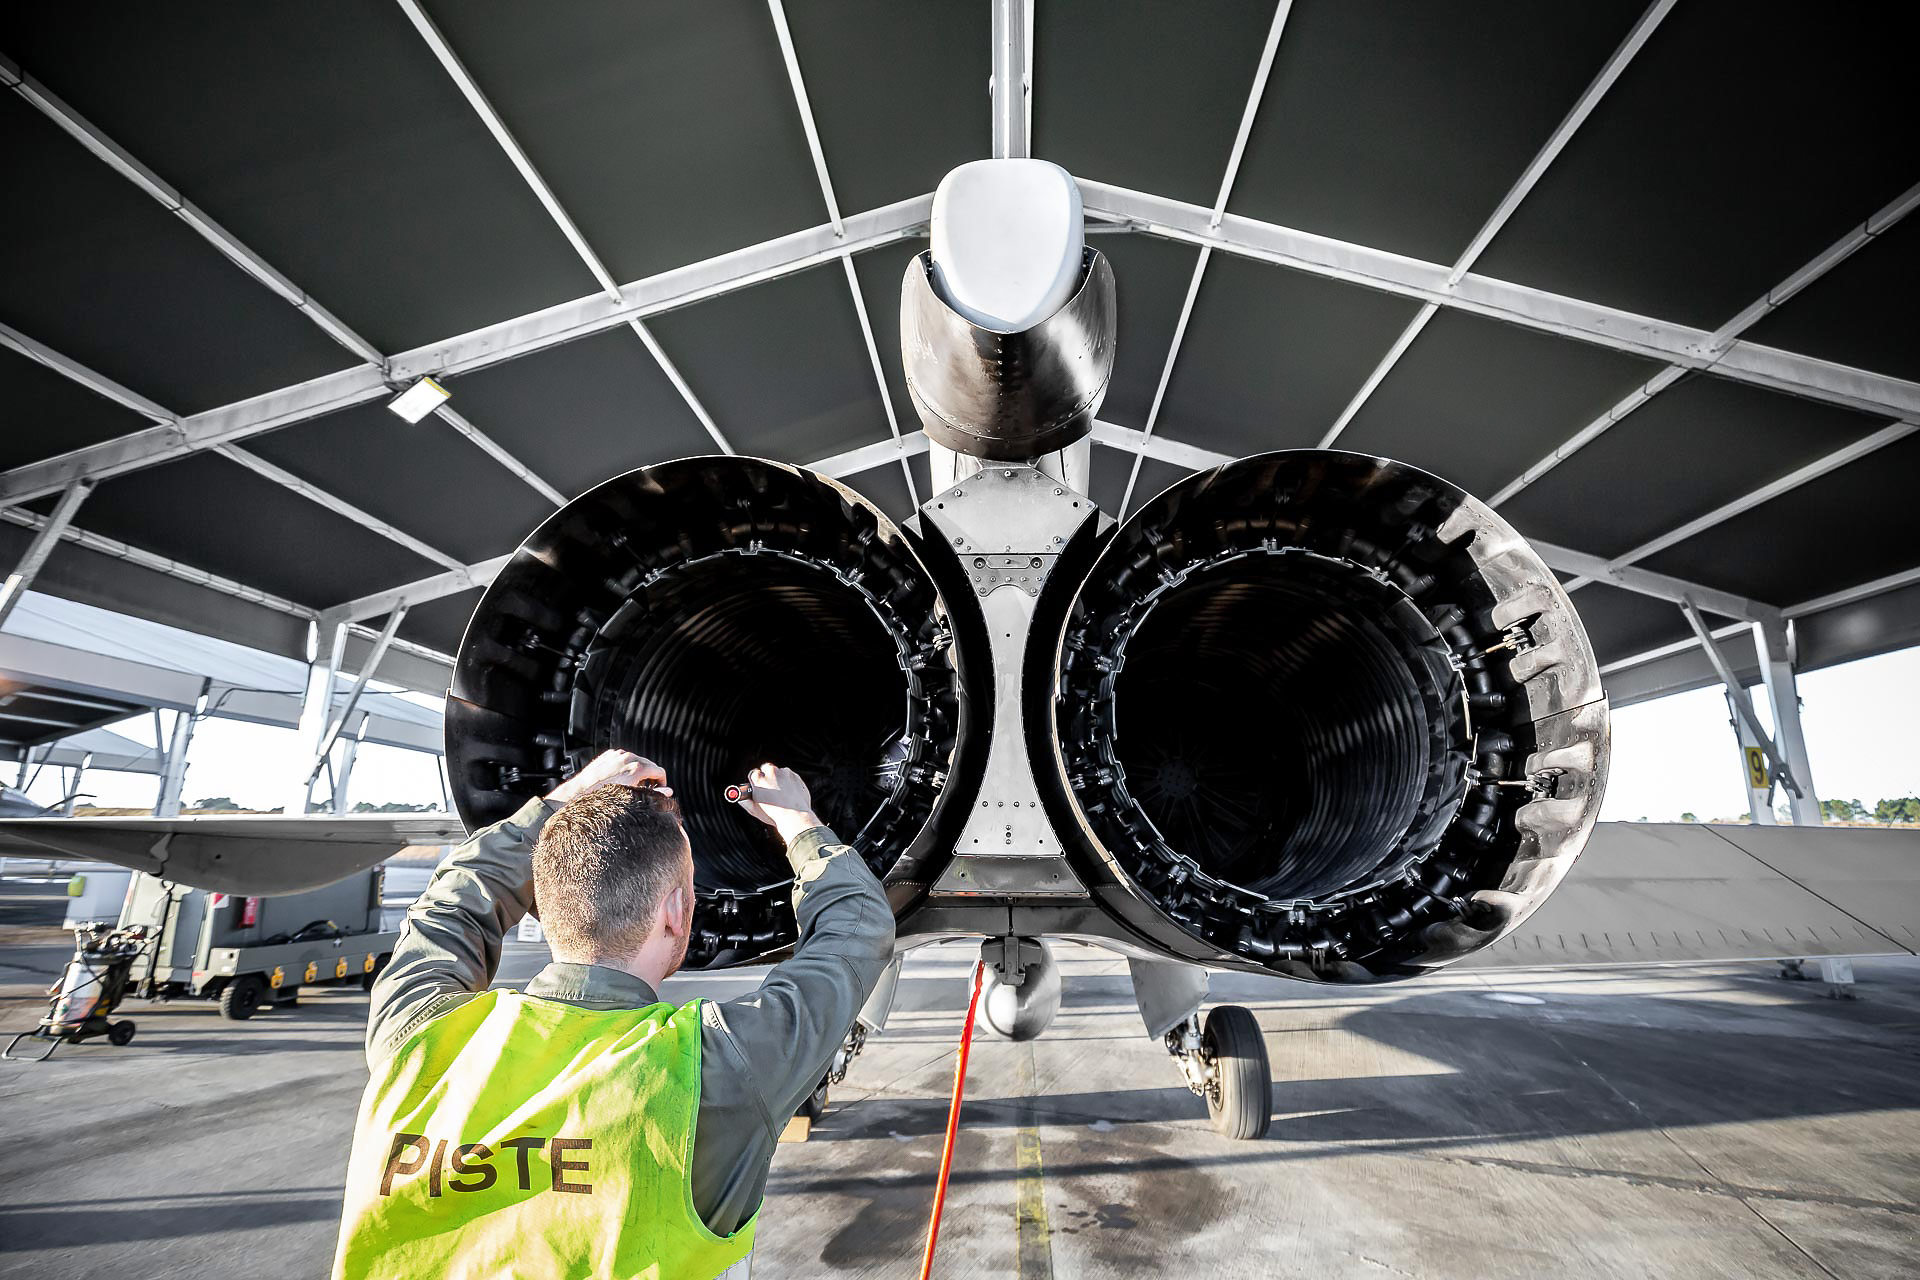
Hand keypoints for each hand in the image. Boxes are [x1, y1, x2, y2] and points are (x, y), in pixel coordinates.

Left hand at [546, 749, 667, 805]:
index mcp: (638, 767)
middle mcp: (628, 757)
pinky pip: (622, 759)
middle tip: (645, 790)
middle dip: (649, 777)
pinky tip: (619, 779)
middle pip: (648, 765)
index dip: (662, 782)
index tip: (659, 790)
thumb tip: (668, 792)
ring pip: (635, 761)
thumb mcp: (634, 798)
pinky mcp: (608, 755)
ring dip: (637, 772)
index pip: (660, 771)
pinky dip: (624, 767)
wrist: (581, 793)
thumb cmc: (605, 799)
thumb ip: (655, 793)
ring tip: (631, 786)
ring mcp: (617, 755)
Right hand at [735, 763, 822, 844]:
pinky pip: (790, 776)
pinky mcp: (795, 776)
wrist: (794, 817)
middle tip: (771, 787)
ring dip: (780, 779)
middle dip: (768, 775)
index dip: (757, 780)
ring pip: (780, 772)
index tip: (759, 785)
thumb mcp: (755, 810)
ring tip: (783, 794)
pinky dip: (790, 782)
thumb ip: (746, 802)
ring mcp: (784, 773)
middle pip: (767, 768)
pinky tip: (790, 793)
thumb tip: (742, 799)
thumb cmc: (775, 816)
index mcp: (758, 780)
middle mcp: (771, 773)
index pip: (754, 773)